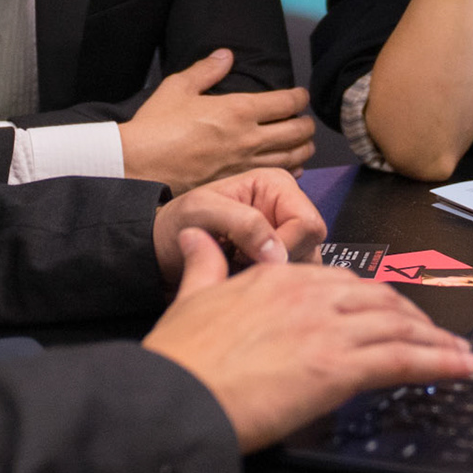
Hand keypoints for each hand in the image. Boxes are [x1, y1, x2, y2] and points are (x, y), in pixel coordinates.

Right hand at [120, 49, 315, 193]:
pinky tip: (290, 169)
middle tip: (306, 121)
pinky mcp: (235, 184)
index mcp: (238, 110)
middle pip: (297, 132)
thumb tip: (226, 55)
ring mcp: (244, 164)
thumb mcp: (178, 87)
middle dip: (307, 125)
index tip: (300, 96)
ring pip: (292, 158)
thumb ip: (206, 70)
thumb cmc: (155, 125)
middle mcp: (248, 138)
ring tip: (305, 144)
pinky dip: (290, 172)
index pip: (286, 102)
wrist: (137, 166)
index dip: (300, 98)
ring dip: (304, 149)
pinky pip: (274, 178)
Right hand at [144, 228, 472, 452]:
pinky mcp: (338, 367)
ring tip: (459, 353)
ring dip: (435, 340)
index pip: (341, 280)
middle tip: (431, 333)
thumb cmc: (181, 358)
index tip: (388, 310)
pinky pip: (403, 359)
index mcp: (277, 278)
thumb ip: (204, 264)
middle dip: (411, 317)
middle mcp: (309, 295)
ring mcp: (326, 329)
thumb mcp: (190, 297)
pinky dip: (440, 362)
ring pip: (398, 325)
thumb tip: (199, 238)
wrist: (175, 395)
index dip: (372, 297)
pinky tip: (462, 366)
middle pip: (379, 299)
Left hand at [152, 167, 328, 284]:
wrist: (160, 247)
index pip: (308, 224)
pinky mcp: (278, 259)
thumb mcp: (203, 212)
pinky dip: (268, 287)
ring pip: (304, 267)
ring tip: (237, 268)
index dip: (285, 247)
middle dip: (277, 263)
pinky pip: (289, 280)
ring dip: (272, 277)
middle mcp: (286, 208)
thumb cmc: (178, 222)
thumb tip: (278, 251)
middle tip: (239, 261)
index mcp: (277, 185)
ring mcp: (285, 236)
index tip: (251, 257)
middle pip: (312, 247)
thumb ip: (244, 223)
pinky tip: (242, 277)